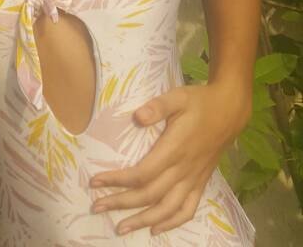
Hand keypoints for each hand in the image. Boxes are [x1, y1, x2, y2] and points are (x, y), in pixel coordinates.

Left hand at [89, 83, 249, 235]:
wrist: (229, 112)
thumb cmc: (199, 102)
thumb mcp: (178, 97)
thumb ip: (157, 106)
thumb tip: (137, 117)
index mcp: (175, 149)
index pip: (142, 173)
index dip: (118, 180)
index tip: (96, 180)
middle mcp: (183, 170)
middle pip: (149, 195)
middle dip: (121, 203)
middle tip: (97, 207)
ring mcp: (193, 180)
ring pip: (167, 209)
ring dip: (143, 220)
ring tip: (121, 228)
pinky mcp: (201, 183)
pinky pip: (187, 210)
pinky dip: (171, 223)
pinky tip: (155, 229)